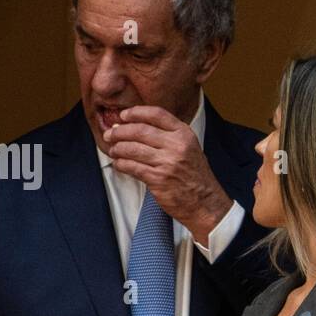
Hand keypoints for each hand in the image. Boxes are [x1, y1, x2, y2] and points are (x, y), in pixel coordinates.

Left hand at [104, 105, 233, 241]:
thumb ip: (168, 136)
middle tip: (110, 134)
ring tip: (113, 150)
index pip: (156, 114)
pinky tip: (119, 164)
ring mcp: (167, 162)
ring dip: (117, 148)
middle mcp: (176, 146)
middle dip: (120, 132)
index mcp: (184, 134)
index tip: (124, 115)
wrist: (205, 202)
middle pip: (140, 130)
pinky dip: (121, 164)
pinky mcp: (157, 179)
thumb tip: (133, 127)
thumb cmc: (195, 176)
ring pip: (132, 148)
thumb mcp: (189, 148)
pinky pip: (131, 167)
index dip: (136, 112)